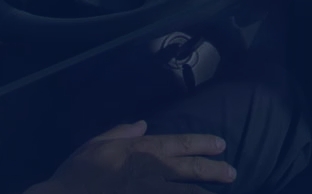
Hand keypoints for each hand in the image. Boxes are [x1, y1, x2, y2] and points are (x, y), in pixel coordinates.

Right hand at [27, 121, 234, 193]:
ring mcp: (152, 193)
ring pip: (188, 193)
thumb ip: (122, 132)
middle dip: (215, 170)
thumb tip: (142, 124)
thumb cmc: (79, 172)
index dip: (204, 144)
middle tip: (233, 173)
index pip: (182, 143)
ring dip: (207, 193)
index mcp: (143, 150)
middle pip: (192, 170)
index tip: (221, 145)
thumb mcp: (97, 143)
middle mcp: (154, 171)